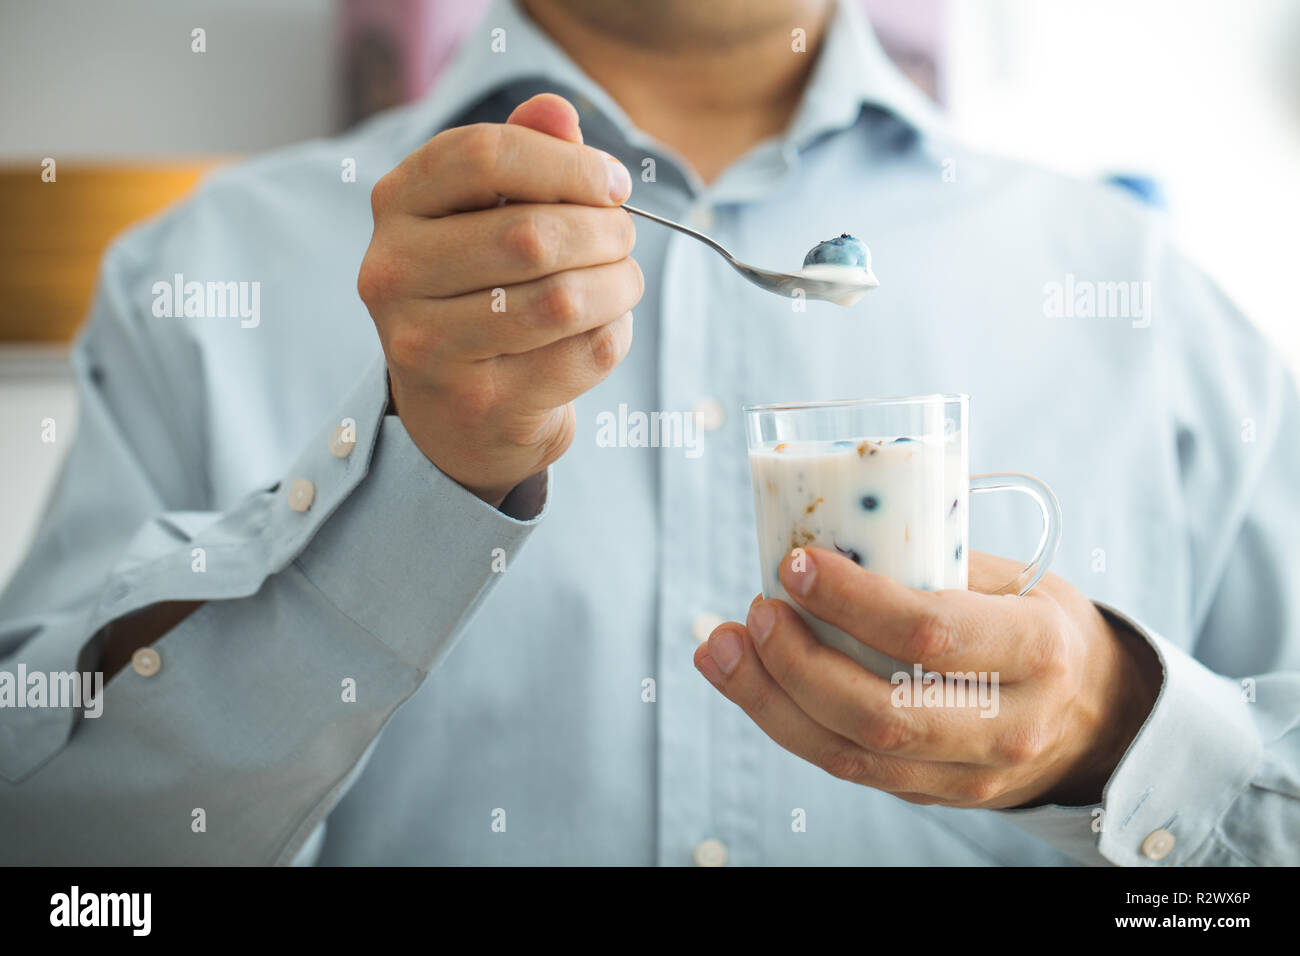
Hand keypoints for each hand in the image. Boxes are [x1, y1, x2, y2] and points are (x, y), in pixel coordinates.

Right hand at [358, 93, 640, 506]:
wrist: (458, 414)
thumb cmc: (482, 291)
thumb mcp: (491, 213)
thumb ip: (525, 155)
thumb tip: (558, 111)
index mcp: (395, 206)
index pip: (482, 155)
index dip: (566, 163)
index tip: (614, 184)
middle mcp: (393, 274)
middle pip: (531, 234)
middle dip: (604, 232)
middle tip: (624, 240)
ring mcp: (428, 347)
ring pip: (562, 300)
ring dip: (618, 286)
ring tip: (623, 283)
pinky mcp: (477, 405)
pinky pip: (580, 356)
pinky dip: (613, 335)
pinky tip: (603, 329)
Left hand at [694, 547, 1162, 807]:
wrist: (1093, 719)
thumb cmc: (1037, 624)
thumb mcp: (1016, 579)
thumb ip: (936, 559)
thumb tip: (830, 524)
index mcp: (1037, 651)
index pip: (931, 633)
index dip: (853, 601)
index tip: (795, 564)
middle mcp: (1009, 724)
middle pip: (883, 710)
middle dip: (799, 662)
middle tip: (753, 610)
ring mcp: (971, 775)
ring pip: (853, 753)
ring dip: (771, 700)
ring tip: (720, 647)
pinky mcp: (933, 795)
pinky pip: (849, 768)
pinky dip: (786, 723)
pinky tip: (747, 681)